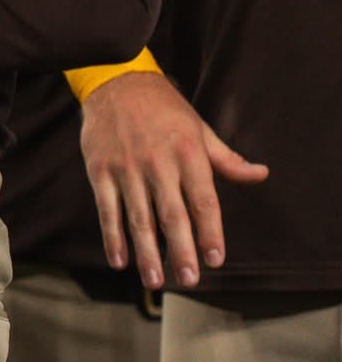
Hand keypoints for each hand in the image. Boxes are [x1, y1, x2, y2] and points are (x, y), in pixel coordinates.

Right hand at [80, 72, 267, 289]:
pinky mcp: (100, 170)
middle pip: (172, 215)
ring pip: (138, 218)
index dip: (210, 232)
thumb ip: (227, 159)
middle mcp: (157, 162)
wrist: (114, 81)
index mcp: (188, 153)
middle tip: (188, 280)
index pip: (203, 200)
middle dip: (181, 251)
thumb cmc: (163, 108)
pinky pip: (107, 209)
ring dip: (146, 252)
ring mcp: (126, 167)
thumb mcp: (199, 128)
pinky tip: (120, 260)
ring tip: (155, 280)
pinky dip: (112, 237)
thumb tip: (261, 174)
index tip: (216, 259)